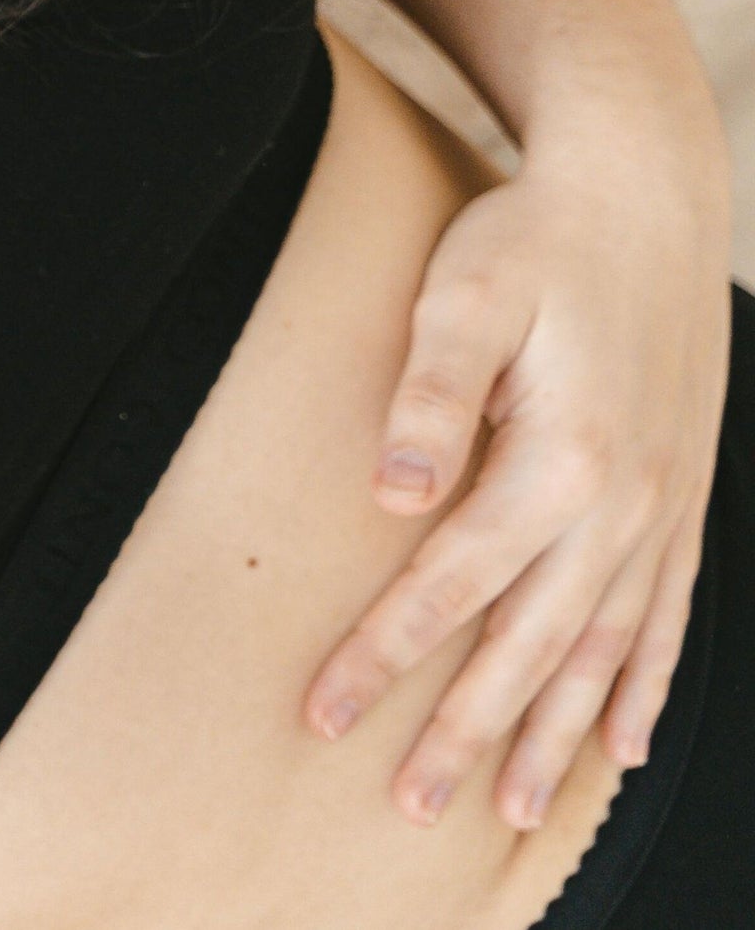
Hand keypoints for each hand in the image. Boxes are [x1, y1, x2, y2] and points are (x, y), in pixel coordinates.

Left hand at [304, 132, 730, 827]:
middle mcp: (624, 504)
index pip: (450, 586)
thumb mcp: (463, 297)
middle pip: (531, 647)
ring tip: (507, 811)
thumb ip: (430, 399)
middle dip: (465, 732)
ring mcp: (664, 508)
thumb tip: (392, 497)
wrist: (647, 192)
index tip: (321, 716)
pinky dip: (644, 689)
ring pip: (605, 653)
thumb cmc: (534, 240)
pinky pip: (668, 620)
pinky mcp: (682, 498)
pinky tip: (623, 749)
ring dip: (554, 737)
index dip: (383, 656)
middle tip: (410, 808)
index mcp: (561, 461)